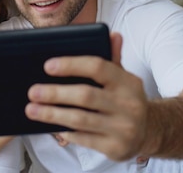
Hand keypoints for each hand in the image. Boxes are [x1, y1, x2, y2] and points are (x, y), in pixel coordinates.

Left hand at [25, 32, 149, 160]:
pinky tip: (52, 126)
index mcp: (128, 82)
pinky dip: (65, 131)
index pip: (98, 67)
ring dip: (52, 114)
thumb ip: (113, 57)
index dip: (71, 65)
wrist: (149, 132)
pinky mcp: (115, 147)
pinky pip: (83, 139)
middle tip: (33, 91)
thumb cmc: (126, 99)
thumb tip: (112, 34)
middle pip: (85, 95)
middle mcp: (128, 104)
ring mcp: (123, 127)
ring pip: (80, 119)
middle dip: (55, 93)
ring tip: (32, 110)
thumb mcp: (124, 78)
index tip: (48, 66)